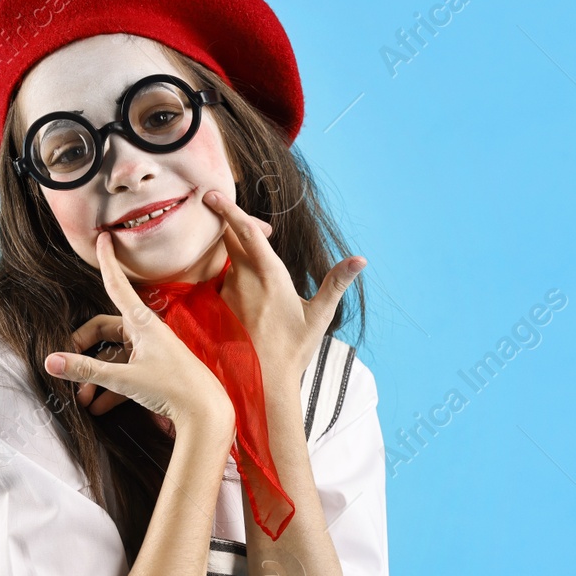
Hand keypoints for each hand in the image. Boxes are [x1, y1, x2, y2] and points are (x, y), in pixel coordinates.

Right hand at [66, 213, 275, 435]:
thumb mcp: (125, 379)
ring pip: (114, 356)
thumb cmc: (173, 388)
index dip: (108, 261)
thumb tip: (50, 362)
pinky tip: (98, 408)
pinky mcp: (157, 370)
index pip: (117, 285)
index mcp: (142, 323)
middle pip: (105, 330)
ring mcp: (152, 351)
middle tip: (67, 368)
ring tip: (82, 400)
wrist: (207, 412)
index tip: (104, 237)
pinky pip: (127, 372)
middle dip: (83, 350)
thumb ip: (87, 370)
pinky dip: (110, 388)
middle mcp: (147, 332)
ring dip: (95, 376)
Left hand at [205, 188, 365, 393]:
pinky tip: (247, 295)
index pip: (244, 231)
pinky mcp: (217, 308)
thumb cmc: (294, 349)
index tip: (214, 193)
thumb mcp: (320, 315)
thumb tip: (360, 260)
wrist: (262, 382)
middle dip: (238, 226)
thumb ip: (337, 282)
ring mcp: (227, 293)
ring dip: (237, 254)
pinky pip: (221, 281)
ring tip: (255, 266)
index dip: (229, 208)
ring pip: (226, 259)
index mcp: (270, 275)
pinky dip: (232, 276)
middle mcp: (243, 279)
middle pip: (230, 238)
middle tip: (260, 231)